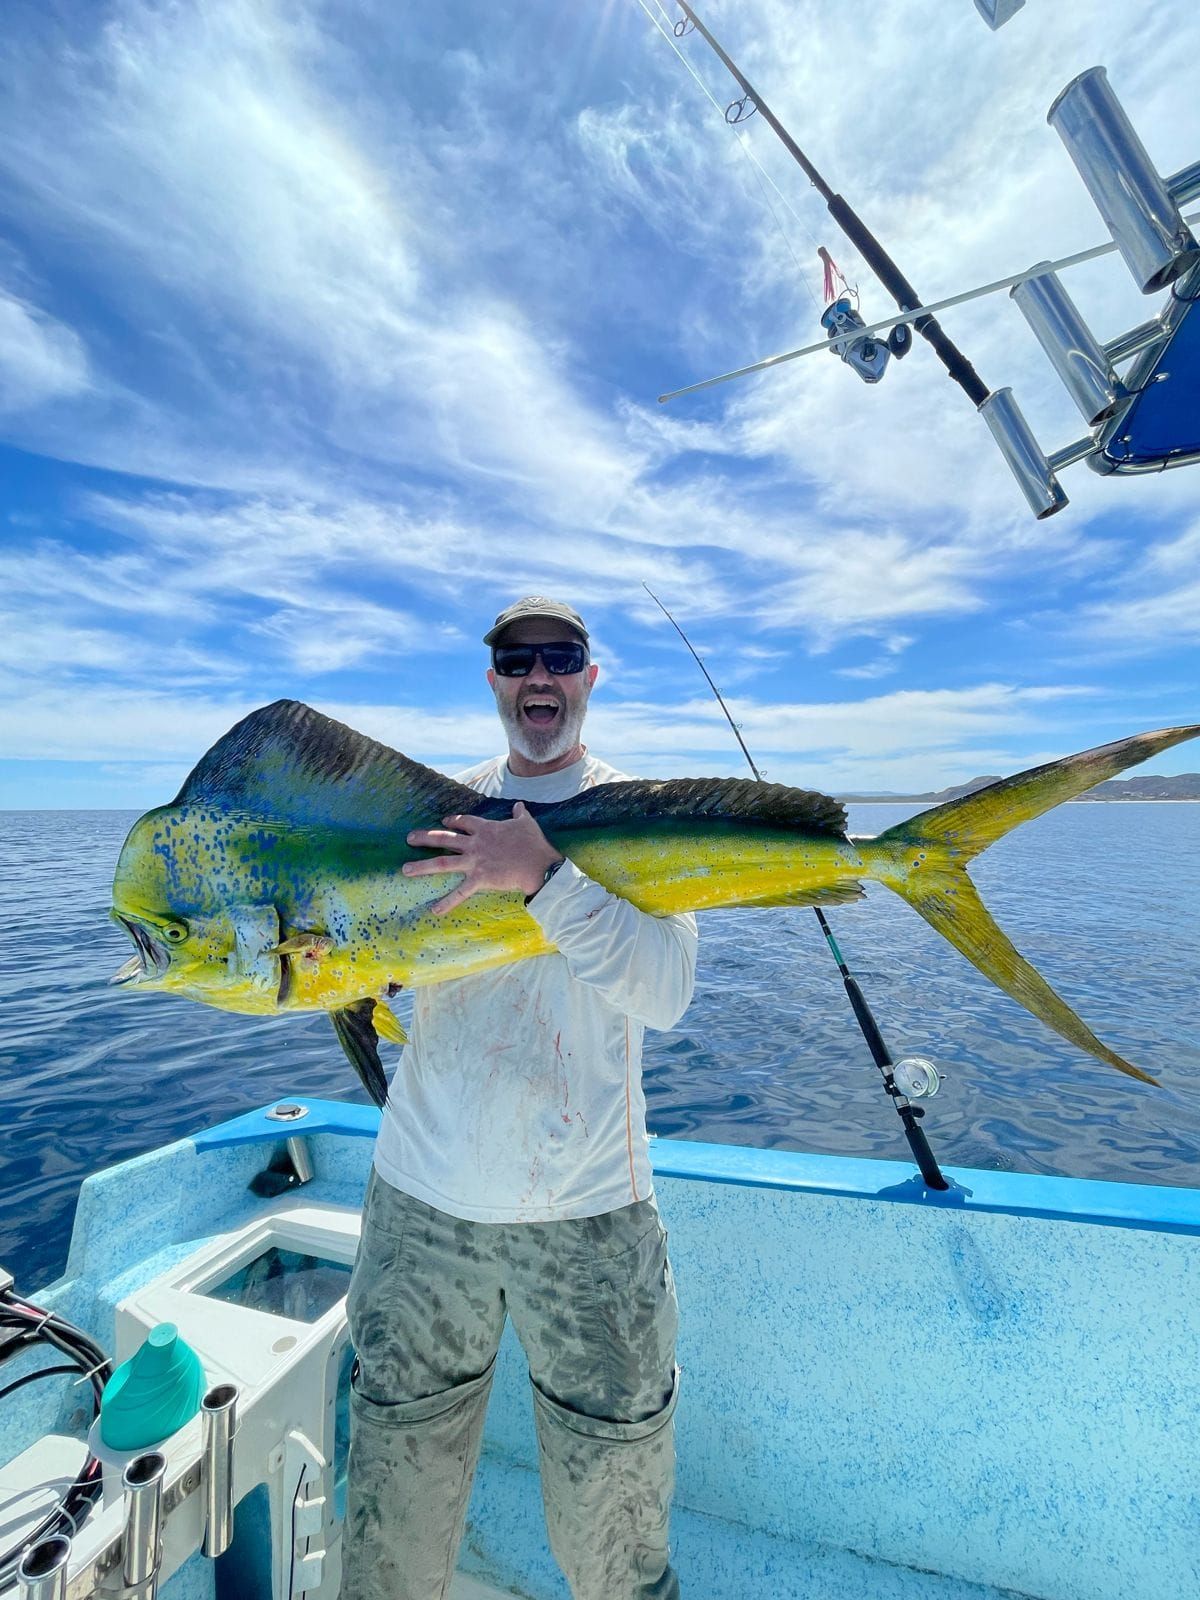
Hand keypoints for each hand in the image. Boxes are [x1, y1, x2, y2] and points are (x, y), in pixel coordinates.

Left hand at [403, 802, 563, 915]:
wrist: (539, 864)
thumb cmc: (534, 843)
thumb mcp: (527, 822)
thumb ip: (519, 813)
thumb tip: (518, 805)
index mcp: (485, 828)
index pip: (463, 822)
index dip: (452, 821)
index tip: (443, 822)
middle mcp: (475, 843)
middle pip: (444, 839)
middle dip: (425, 838)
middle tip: (409, 838)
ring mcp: (475, 861)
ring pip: (443, 862)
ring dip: (422, 866)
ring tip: (405, 869)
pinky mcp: (479, 879)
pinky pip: (460, 892)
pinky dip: (446, 902)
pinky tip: (433, 910)